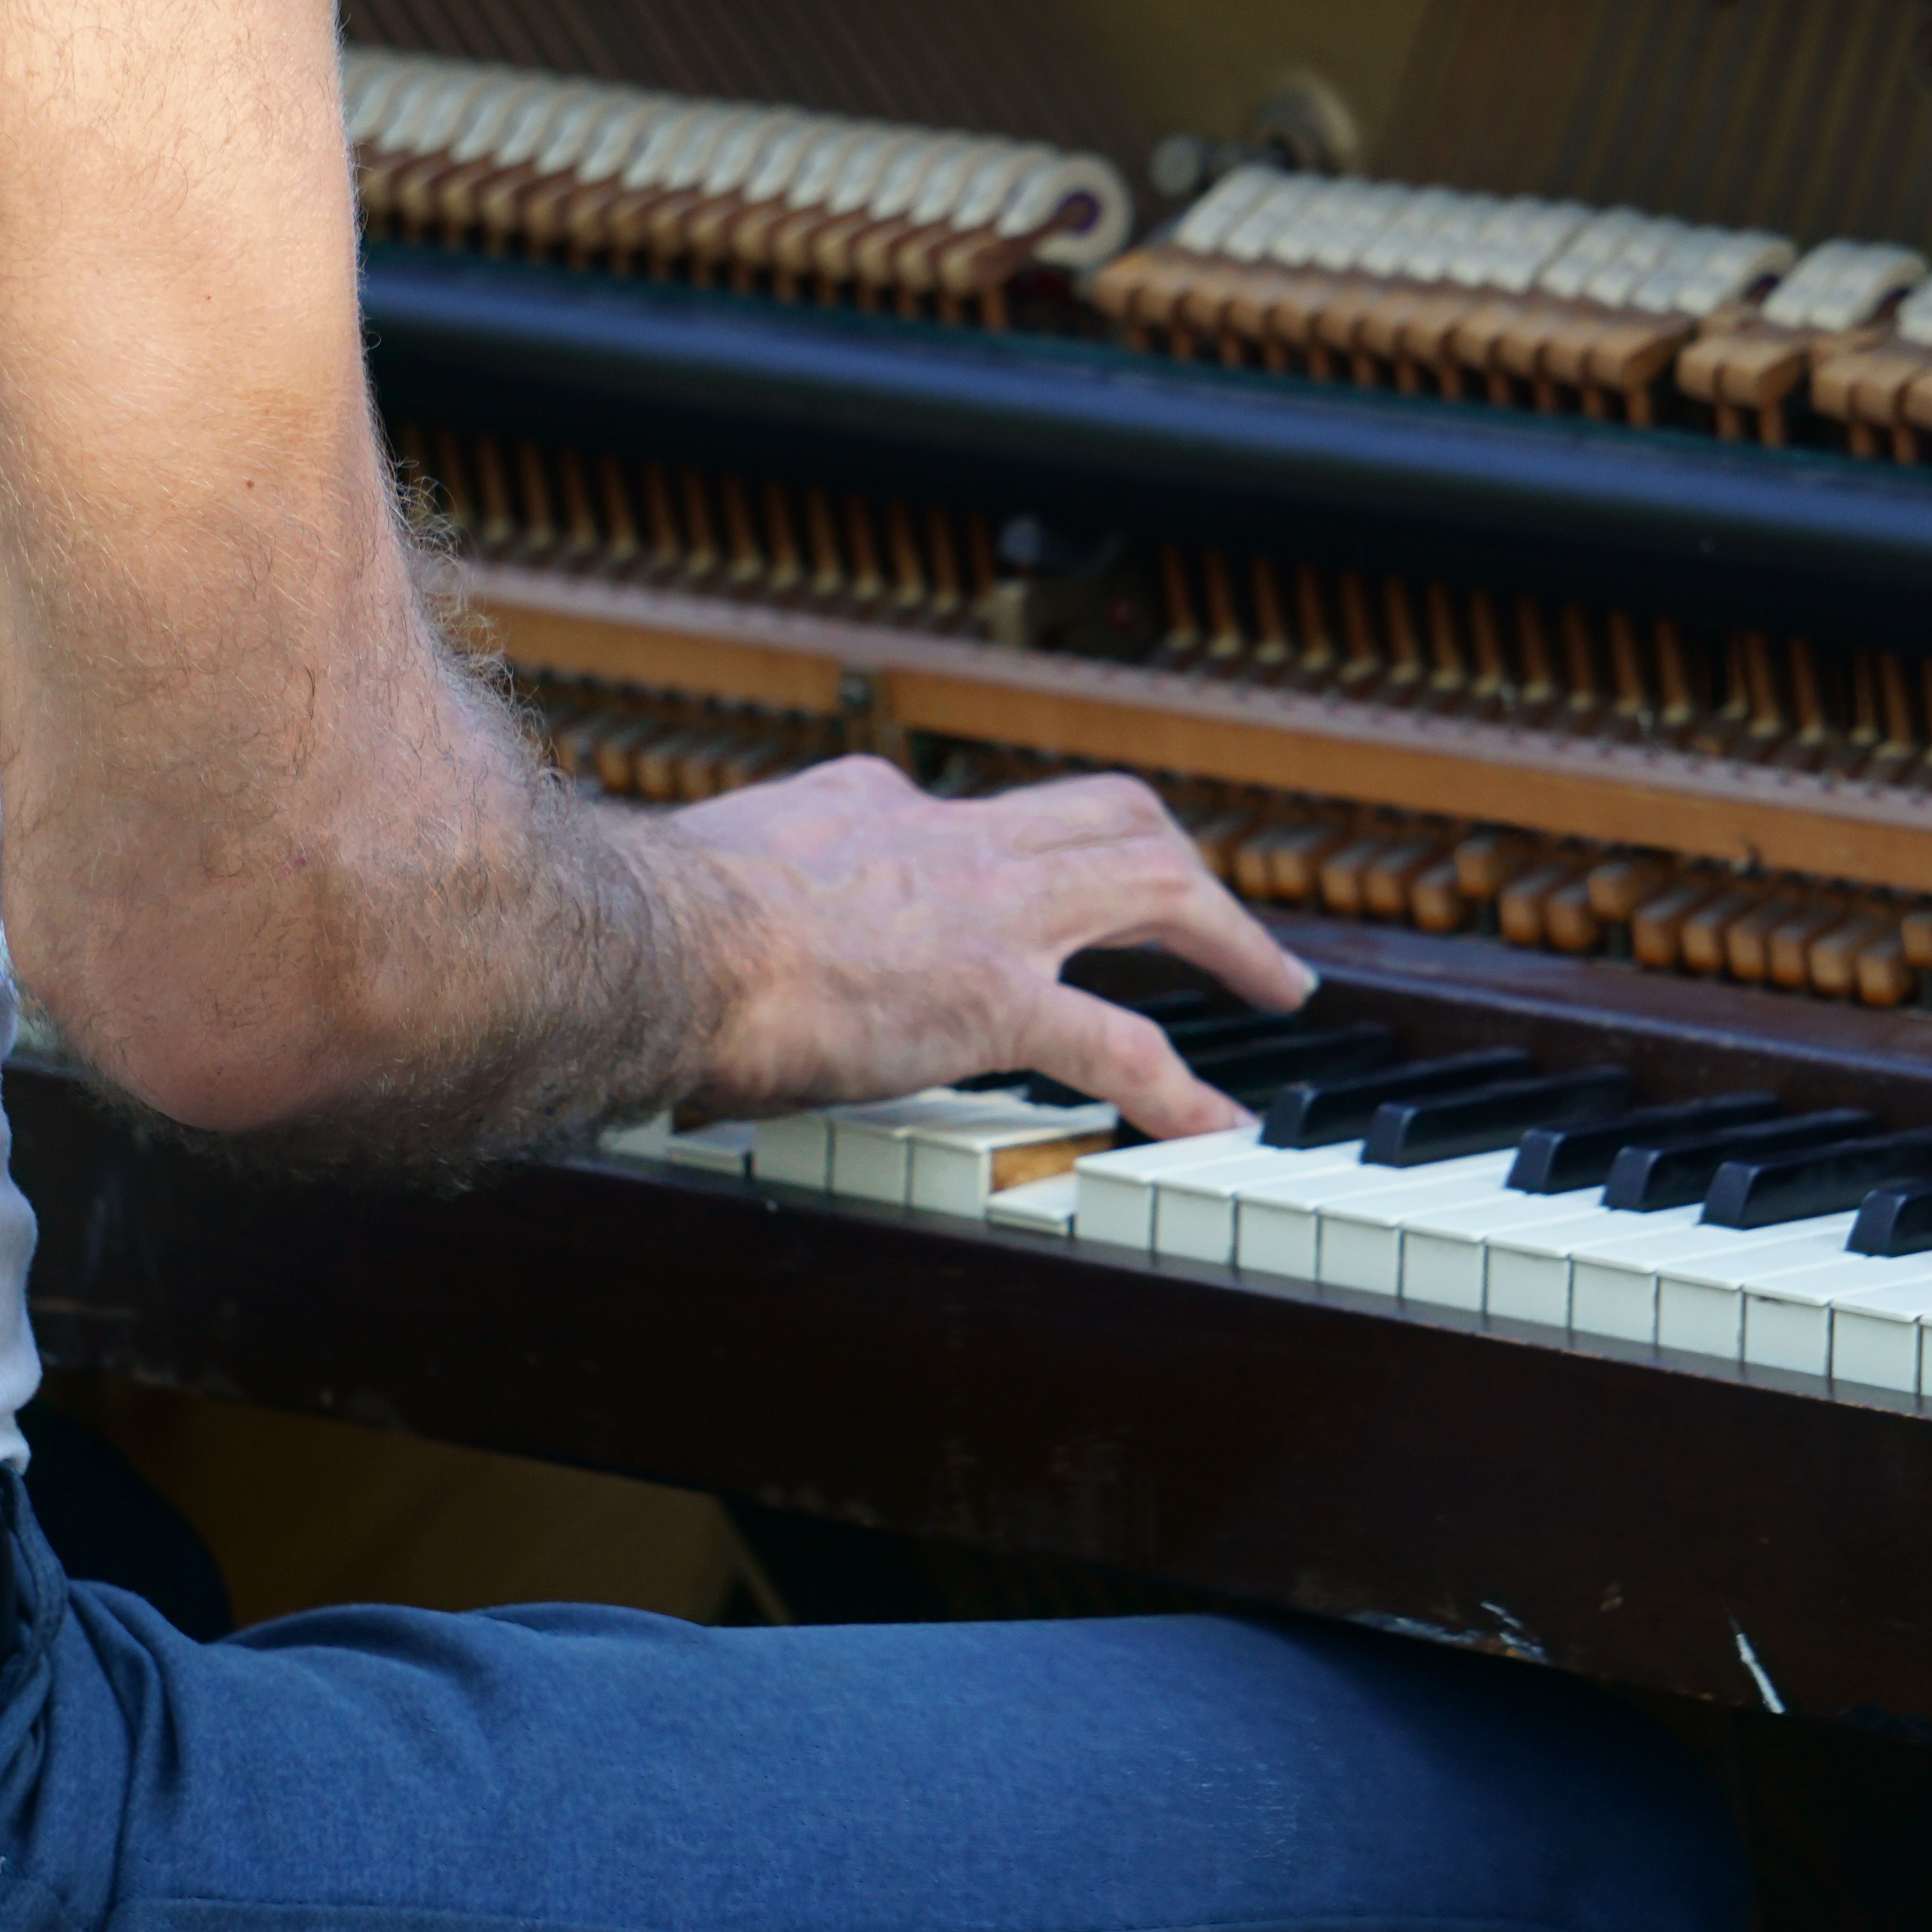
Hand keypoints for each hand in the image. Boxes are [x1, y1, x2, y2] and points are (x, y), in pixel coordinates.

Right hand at [671, 759, 1315, 1138]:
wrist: (649, 944)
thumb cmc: (648, 927)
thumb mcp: (704, 870)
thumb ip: (737, 887)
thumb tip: (698, 930)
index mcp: (873, 805)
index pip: (971, 815)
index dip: (1010, 853)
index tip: (1018, 892)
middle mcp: (949, 840)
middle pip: (1107, 813)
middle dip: (1180, 855)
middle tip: (1223, 909)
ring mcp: (985, 915)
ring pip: (1156, 884)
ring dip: (1232, 933)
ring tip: (1282, 982)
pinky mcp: (993, 999)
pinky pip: (1124, 1045)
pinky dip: (1185, 1089)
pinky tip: (1220, 1127)